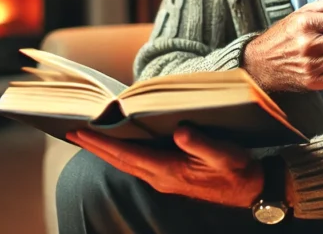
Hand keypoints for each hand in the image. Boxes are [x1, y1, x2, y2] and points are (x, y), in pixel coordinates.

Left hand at [68, 126, 263, 206]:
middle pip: (120, 160)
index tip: (81, 132)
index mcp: (169, 171)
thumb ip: (201, 143)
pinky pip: (137, 163)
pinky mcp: (170, 176)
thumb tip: (180, 131)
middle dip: (95, 147)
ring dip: (106, 150)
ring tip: (87, 137)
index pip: (127, 155)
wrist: (250, 190)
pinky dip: (122, 153)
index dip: (102, 143)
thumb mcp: (224, 155)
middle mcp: (161, 177)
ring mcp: (164, 178)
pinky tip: (118, 145)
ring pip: (126, 163)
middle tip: (72, 132)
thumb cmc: (238, 171)